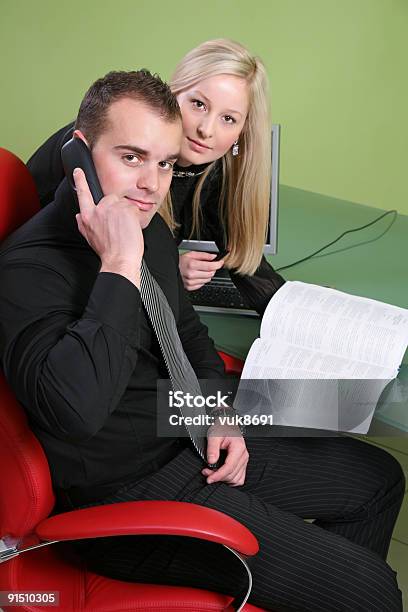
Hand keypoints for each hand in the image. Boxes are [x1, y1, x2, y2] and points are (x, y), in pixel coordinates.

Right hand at [73, 168, 143, 286]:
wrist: (120, 259)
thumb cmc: (108, 251)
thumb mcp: (90, 238)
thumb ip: (83, 224)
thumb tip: (79, 216)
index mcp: (88, 217)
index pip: (83, 195)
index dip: (80, 181)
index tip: (79, 172)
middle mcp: (98, 210)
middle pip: (110, 199)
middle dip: (117, 209)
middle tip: (120, 226)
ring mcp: (112, 208)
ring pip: (123, 204)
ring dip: (127, 214)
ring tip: (125, 229)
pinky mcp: (125, 208)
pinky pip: (133, 208)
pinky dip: (135, 217)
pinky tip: (131, 228)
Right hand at [179, 251, 223, 290]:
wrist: (170, 269)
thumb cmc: (179, 261)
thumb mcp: (191, 254)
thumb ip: (204, 255)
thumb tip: (213, 256)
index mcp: (192, 265)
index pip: (211, 266)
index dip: (218, 264)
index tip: (220, 262)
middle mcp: (191, 274)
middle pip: (211, 274)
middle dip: (213, 269)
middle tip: (209, 265)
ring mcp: (190, 282)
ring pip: (208, 279)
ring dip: (207, 274)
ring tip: (201, 270)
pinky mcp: (190, 287)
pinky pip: (202, 284)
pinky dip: (202, 280)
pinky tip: (197, 275)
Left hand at [202, 424, 248, 485]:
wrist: (227, 425)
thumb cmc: (222, 429)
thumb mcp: (214, 435)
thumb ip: (212, 448)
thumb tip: (211, 462)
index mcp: (238, 448)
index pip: (229, 467)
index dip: (218, 475)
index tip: (209, 479)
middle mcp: (244, 455)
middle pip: (232, 475)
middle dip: (218, 477)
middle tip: (206, 472)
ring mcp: (244, 461)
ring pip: (235, 479)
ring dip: (223, 480)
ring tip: (212, 473)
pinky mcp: (242, 464)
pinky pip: (239, 479)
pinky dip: (229, 480)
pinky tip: (221, 476)